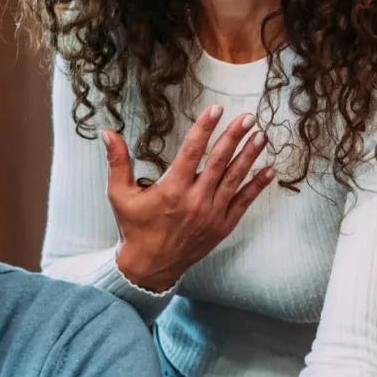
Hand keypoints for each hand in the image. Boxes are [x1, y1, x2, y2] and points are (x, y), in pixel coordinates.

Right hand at [106, 105, 273, 291]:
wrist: (150, 266)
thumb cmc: (134, 228)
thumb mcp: (119, 194)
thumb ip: (117, 162)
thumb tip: (108, 132)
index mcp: (171, 189)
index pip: (192, 151)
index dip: (205, 128)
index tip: (216, 109)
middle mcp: (194, 200)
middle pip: (219, 161)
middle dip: (234, 136)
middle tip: (247, 117)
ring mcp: (211, 214)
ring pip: (234, 179)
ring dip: (249, 156)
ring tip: (261, 135)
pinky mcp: (222, 227)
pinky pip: (243, 203)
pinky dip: (256, 186)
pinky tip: (269, 170)